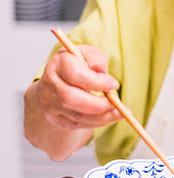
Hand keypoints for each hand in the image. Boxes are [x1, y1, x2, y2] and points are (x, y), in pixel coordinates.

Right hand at [24, 45, 122, 159]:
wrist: (59, 80)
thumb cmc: (78, 64)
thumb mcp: (88, 53)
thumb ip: (96, 58)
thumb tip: (101, 69)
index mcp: (58, 63)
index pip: (74, 74)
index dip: (96, 81)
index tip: (115, 84)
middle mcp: (50, 84)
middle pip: (70, 98)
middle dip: (98, 103)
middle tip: (116, 103)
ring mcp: (50, 103)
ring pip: (76, 115)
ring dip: (102, 116)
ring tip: (119, 112)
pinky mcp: (55, 118)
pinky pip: (78, 124)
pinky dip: (97, 122)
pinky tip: (109, 116)